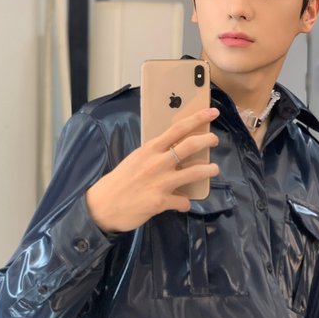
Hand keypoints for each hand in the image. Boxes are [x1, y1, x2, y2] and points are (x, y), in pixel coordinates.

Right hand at [86, 108, 219, 232]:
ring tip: (214, 169)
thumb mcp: (136, 159)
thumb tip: (174, 151)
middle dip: (207, 141)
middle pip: (190, 146)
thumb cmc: (120, 180)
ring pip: (194, 172)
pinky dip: (185, 202)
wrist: (103, 205)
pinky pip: (183, 201)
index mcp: (150, 149)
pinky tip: (183, 203)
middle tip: (215, 140)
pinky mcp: (161, 201)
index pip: (177, 129)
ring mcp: (160, 182)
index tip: (212, 112)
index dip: (197, 119)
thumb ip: (155, 154)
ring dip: (208, 170)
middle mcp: (157, 162)